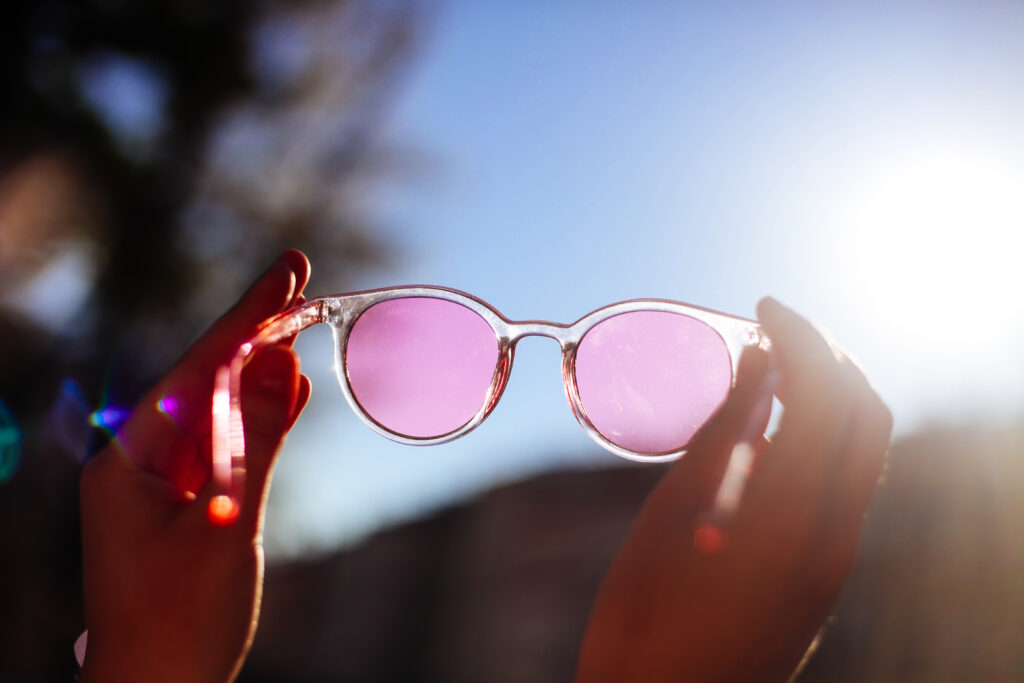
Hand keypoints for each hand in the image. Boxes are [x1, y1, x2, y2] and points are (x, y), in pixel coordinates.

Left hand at [79, 251, 312, 682]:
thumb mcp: (227, 525)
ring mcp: (160, 481)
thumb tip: (286, 364)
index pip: (200, 368)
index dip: (248, 315)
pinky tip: (290, 388)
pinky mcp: (184, 502)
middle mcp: (138, 459)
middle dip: (253, 328)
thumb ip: (258, 441)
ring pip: (217, 407)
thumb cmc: (180, 621)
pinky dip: (261, 415)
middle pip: (205, 377)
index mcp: (129, 459)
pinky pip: (224, 443)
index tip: (289, 268)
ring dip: (260, 367)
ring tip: (298, 320)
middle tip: (298, 277)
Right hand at [575, 298, 891, 682]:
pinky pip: (848, 485)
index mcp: (789, 518)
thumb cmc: (641, 621)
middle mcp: (833, 538)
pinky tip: (770, 434)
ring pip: (867, 449)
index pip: (827, 394)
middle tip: (773, 328)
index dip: (800, 336)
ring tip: (774, 367)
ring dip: (833, 393)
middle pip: (867, 413)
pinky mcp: (826, 577)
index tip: (760, 306)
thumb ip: (721, 435)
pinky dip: (824, 438)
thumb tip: (757, 362)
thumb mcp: (666, 516)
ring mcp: (836, 563)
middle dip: (828, 354)